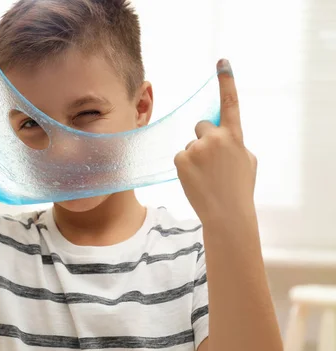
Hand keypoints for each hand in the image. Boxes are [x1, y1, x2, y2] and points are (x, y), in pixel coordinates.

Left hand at [175, 59, 257, 224]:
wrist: (226, 213)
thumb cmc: (238, 188)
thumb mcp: (246, 161)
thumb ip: (234, 143)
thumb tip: (222, 137)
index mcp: (234, 136)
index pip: (230, 104)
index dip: (226, 81)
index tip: (222, 62)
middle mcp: (215, 137)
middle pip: (201, 126)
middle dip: (204, 139)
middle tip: (212, 162)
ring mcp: (196, 148)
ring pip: (191, 144)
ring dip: (195, 157)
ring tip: (206, 176)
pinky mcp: (181, 159)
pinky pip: (180, 156)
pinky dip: (186, 167)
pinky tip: (196, 180)